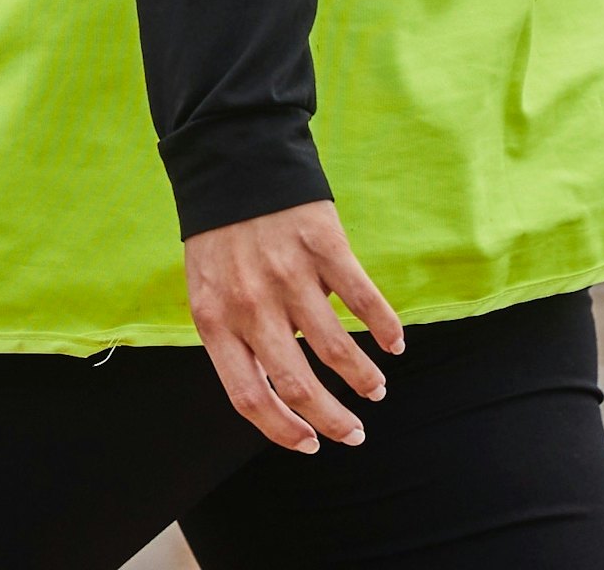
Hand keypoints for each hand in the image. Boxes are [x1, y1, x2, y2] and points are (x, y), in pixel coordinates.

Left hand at [183, 201, 403, 453]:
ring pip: (337, 350)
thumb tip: (273, 392)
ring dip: (362, 379)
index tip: (311, 444)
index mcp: (216, 320)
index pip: (248, 397)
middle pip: (298, 385)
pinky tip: (395, 344)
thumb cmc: (220, 234)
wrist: (230, 159)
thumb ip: (234, 337)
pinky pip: (363, 300)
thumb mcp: (208, 290)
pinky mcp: (322, 245)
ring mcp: (289, 275)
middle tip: (355, 434)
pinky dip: (385, 328)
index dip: (282, 431)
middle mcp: (252, 304)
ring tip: (375, 390)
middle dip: (333, 420)